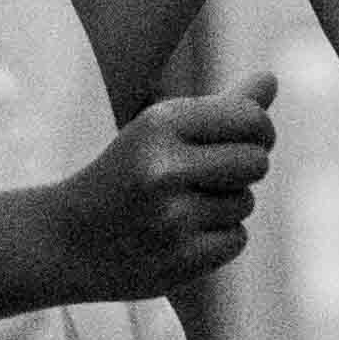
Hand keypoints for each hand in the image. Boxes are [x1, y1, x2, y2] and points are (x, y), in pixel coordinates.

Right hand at [54, 81, 276, 302]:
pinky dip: (219, 238)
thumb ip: (221, 106)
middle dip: (246, 167)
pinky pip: (236, 238)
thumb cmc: (125, 174)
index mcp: (158, 125)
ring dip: (225, 205)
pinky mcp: (180, 261)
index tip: (250, 138)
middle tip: (214, 172)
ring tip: (181, 206)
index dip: (261, 129)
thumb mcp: (160, 130)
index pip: (250, 119)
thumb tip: (272, 78)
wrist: (66, 241)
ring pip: (245, 203)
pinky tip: (181, 235)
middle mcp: (164, 170)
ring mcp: (172, 220)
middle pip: (256, 162)